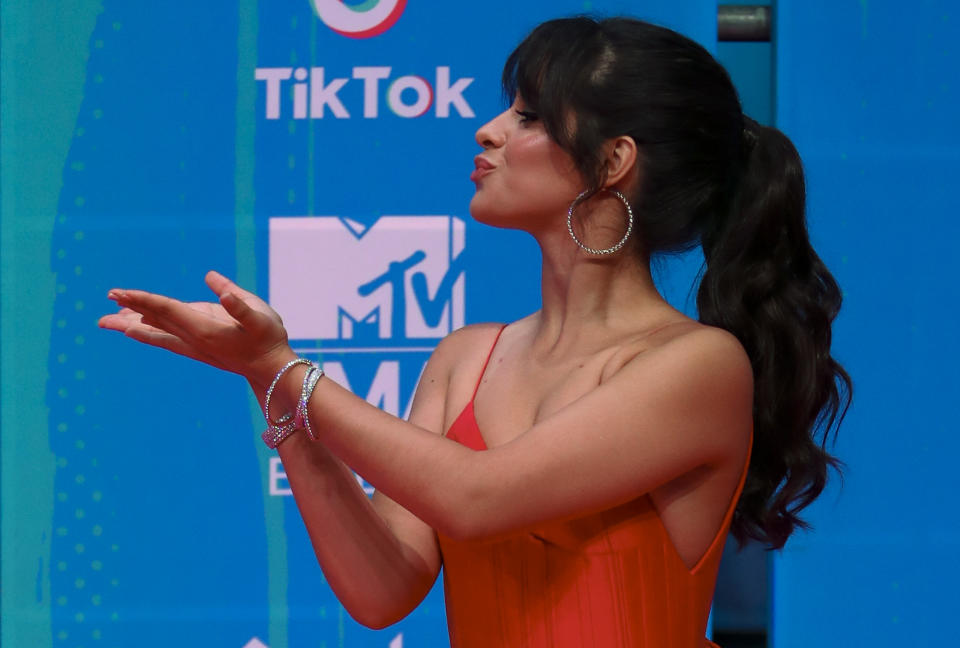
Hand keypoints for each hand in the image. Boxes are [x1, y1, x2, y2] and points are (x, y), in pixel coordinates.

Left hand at [99, 271, 295, 384]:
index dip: (142, 299)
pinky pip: (165, 339)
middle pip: (155, 320)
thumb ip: (237, 300)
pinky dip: (147, 332)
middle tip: (107, 297)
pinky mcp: (197, 347)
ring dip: (131, 324)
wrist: (271, 370)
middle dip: (130, 307)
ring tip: (107, 320)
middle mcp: (193, 339)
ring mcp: (193, 345)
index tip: (120, 293)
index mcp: (204, 329)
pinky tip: (134, 329)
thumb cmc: (269, 340)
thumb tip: (211, 277)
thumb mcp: (260, 317)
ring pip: (156, 332)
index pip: (166, 309)